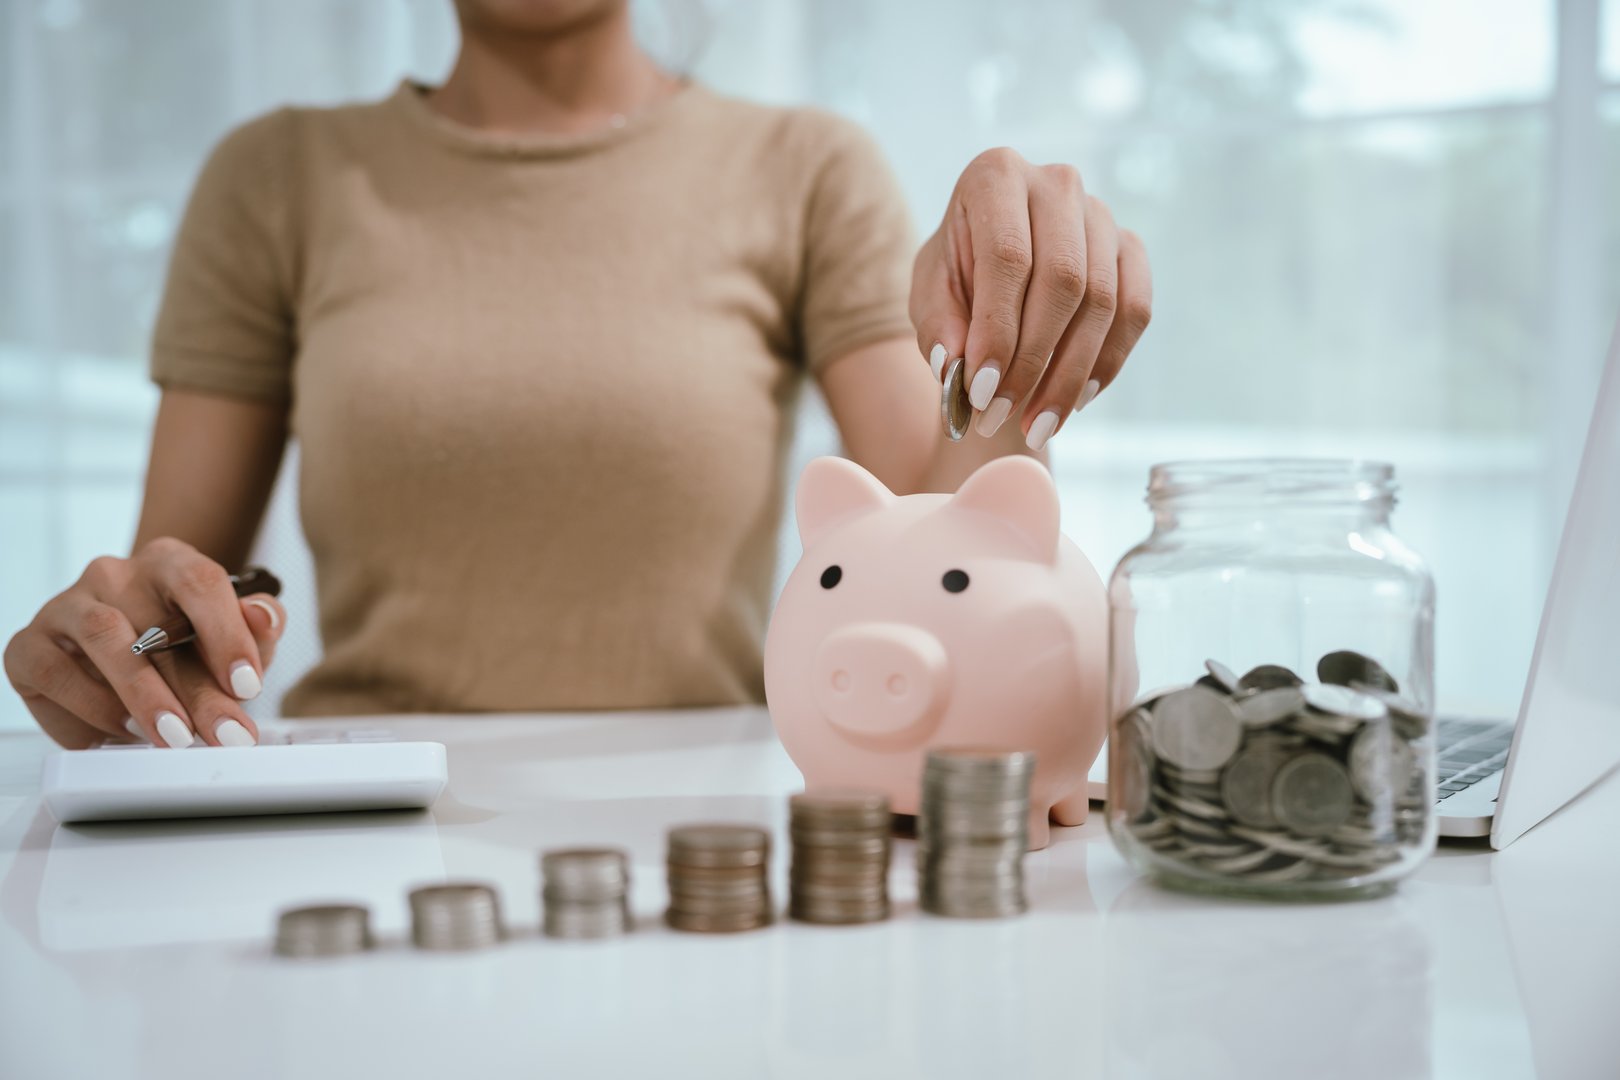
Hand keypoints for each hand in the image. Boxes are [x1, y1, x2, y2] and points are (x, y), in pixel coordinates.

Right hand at [4, 539, 285, 748]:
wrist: (125, 653)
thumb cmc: (189, 641)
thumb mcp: (236, 636)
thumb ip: (260, 625)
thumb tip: (264, 617)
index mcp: (168, 560)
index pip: (200, 582)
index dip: (226, 635)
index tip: (247, 685)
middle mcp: (113, 574)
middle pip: (155, 626)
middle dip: (197, 691)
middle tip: (225, 734)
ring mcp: (65, 606)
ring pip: (102, 639)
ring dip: (142, 696)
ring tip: (174, 737)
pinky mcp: (28, 646)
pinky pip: (55, 675)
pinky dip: (90, 708)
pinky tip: (122, 731)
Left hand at [909, 147, 1151, 449]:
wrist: (994, 269)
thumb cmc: (957, 278)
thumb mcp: (930, 295)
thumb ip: (939, 325)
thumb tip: (956, 365)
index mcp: (996, 175)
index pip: (1008, 257)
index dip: (998, 329)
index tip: (981, 391)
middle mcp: (1056, 182)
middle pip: (1063, 279)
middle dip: (1033, 361)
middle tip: (1003, 416)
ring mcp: (1101, 214)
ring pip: (1103, 302)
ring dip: (1069, 375)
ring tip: (1035, 425)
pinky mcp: (1130, 248)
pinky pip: (1135, 310)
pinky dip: (1108, 362)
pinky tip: (1077, 400)